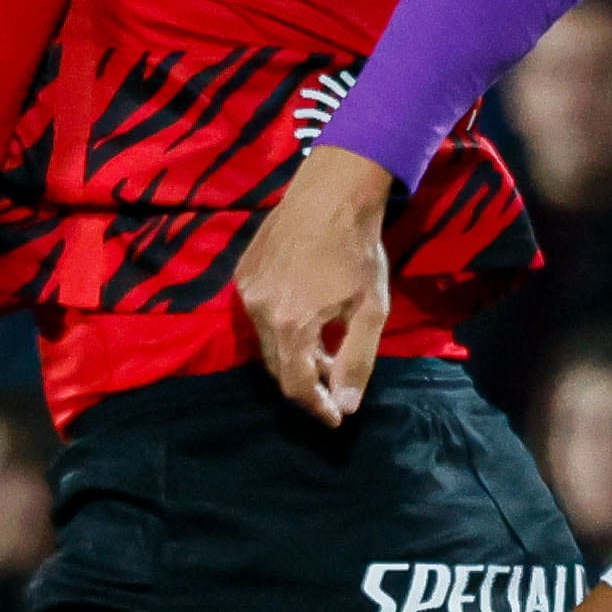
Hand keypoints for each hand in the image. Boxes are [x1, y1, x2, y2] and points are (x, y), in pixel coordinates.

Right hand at [236, 146, 394, 424]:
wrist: (331, 193)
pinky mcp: (241, 274)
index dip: (316, 407)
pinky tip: (304, 315)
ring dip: (292, 354)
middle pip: (277, 368)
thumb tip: (345, 406)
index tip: (335, 417)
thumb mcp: (370, 310)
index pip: (296, 386)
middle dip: (305, 383)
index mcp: (292, 324)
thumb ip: (356, 361)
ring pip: (266, 342)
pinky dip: (279, 327)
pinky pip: (257, 315)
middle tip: (332, 383)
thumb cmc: (359, 250)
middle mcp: (259, 311)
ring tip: (323, 347)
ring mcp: (246, 291)